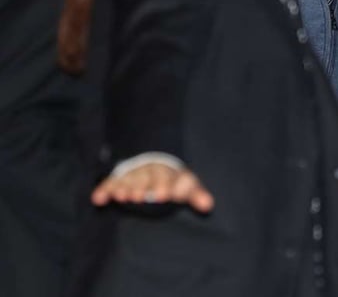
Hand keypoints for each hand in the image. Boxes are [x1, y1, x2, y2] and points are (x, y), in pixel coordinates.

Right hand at [92, 163, 213, 212]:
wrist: (155, 161)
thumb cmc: (174, 181)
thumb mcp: (187, 187)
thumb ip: (197, 195)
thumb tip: (209, 205)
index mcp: (169, 174)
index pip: (168, 178)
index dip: (165, 186)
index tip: (163, 195)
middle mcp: (150, 172)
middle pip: (146, 179)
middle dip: (143, 187)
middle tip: (139, 197)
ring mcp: (133, 175)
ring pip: (129, 181)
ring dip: (124, 188)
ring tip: (122, 196)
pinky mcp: (118, 180)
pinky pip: (110, 184)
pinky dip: (104, 191)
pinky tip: (98, 199)